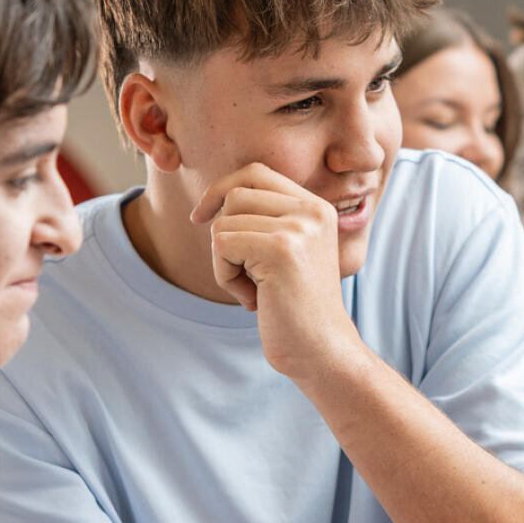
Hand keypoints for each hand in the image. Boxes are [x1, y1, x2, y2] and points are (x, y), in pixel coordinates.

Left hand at [192, 163, 362, 377]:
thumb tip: (215, 196)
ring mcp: (299, 227)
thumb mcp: (288, 252)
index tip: (201, 217)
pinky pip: (222, 244)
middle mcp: (313, 210)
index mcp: (318, 207)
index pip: (256, 173)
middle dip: (224, 234)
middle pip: (236, 195)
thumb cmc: (295, 308)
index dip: (222, 189)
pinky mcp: (280, 248)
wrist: (321, 350)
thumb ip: (266, 220)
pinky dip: (224, 275)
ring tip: (252, 288)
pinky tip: (251, 299)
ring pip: (224, 221)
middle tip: (244, 273)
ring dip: (224, 260)